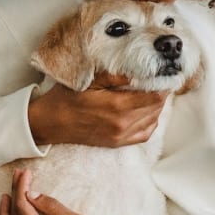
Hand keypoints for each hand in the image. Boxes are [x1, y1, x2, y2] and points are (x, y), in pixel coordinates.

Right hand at [27, 73, 167, 147]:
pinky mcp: (117, 142)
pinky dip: (150, 121)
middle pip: (157, 108)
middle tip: (160, 79)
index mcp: (117, 106)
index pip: (155, 96)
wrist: (50, 123)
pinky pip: (144, 134)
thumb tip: (139, 71)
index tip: (165, 74)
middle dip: (161, 93)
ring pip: (153, 120)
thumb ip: (116, 76)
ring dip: (156, 106)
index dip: (164, 84)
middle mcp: (123, 124)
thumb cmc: (67, 98)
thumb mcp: (90, 80)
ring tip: (152, 92)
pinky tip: (146, 110)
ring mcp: (121, 136)